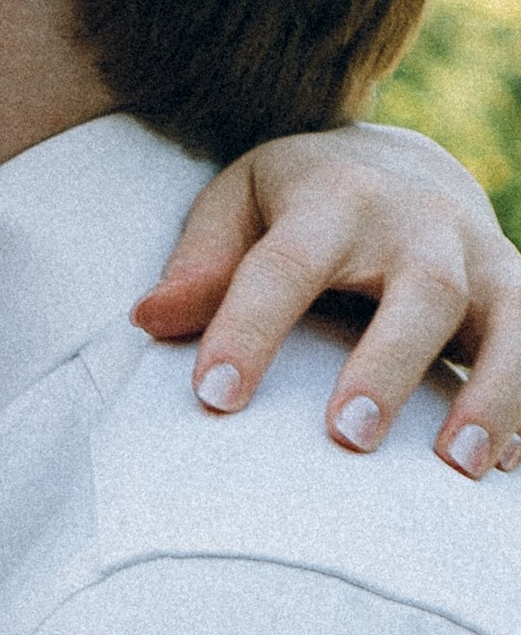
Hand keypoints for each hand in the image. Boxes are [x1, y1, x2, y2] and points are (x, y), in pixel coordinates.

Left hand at [136, 123, 520, 474]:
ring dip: (493, 394)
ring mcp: (482, 255)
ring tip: (457, 468)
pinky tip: (505, 468)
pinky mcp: (520, 289)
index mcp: (335, 194)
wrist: (401, 166)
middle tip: (347, 438)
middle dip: (387, 365)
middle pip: (420, 288)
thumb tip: (150, 319)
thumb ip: (200, 261)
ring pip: (511, 319)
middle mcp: (420, 221)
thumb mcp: (239, 204)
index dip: (248, 327)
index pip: (285, 262)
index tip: (212, 398)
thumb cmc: (297, 204)